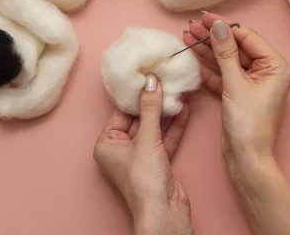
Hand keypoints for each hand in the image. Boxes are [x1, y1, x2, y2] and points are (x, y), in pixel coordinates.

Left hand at [93, 75, 192, 234]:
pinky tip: (183, 109)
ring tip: (177, 91)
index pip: (121, 112)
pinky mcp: (158, 163)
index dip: (134, 95)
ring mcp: (140, 157)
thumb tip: (151, 82)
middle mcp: (121, 151)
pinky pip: (165, 139)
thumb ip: (150, 109)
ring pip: (154, 128)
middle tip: (164, 80)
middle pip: (139, 119)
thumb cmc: (144, 181)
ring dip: (166, 112)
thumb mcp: (147, 139)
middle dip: (153, 102)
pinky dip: (174, 126)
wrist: (164, 212)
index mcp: (107, 145)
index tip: (146, 77)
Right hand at [183, 12, 289, 164]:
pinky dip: (208, 67)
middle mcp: (267, 71)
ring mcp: (252, 82)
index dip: (224, 25)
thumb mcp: (235, 83)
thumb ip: (225, 52)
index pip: (247, 37)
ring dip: (207, 50)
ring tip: (186, 37)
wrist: (246, 159)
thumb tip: (217, 26)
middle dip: (212, 37)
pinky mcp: (239, 93)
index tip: (204, 17)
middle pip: (235, 47)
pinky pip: (223, 74)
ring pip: (226, 60)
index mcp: (276, 65)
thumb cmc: (248, 124)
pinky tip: (192, 56)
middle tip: (190, 26)